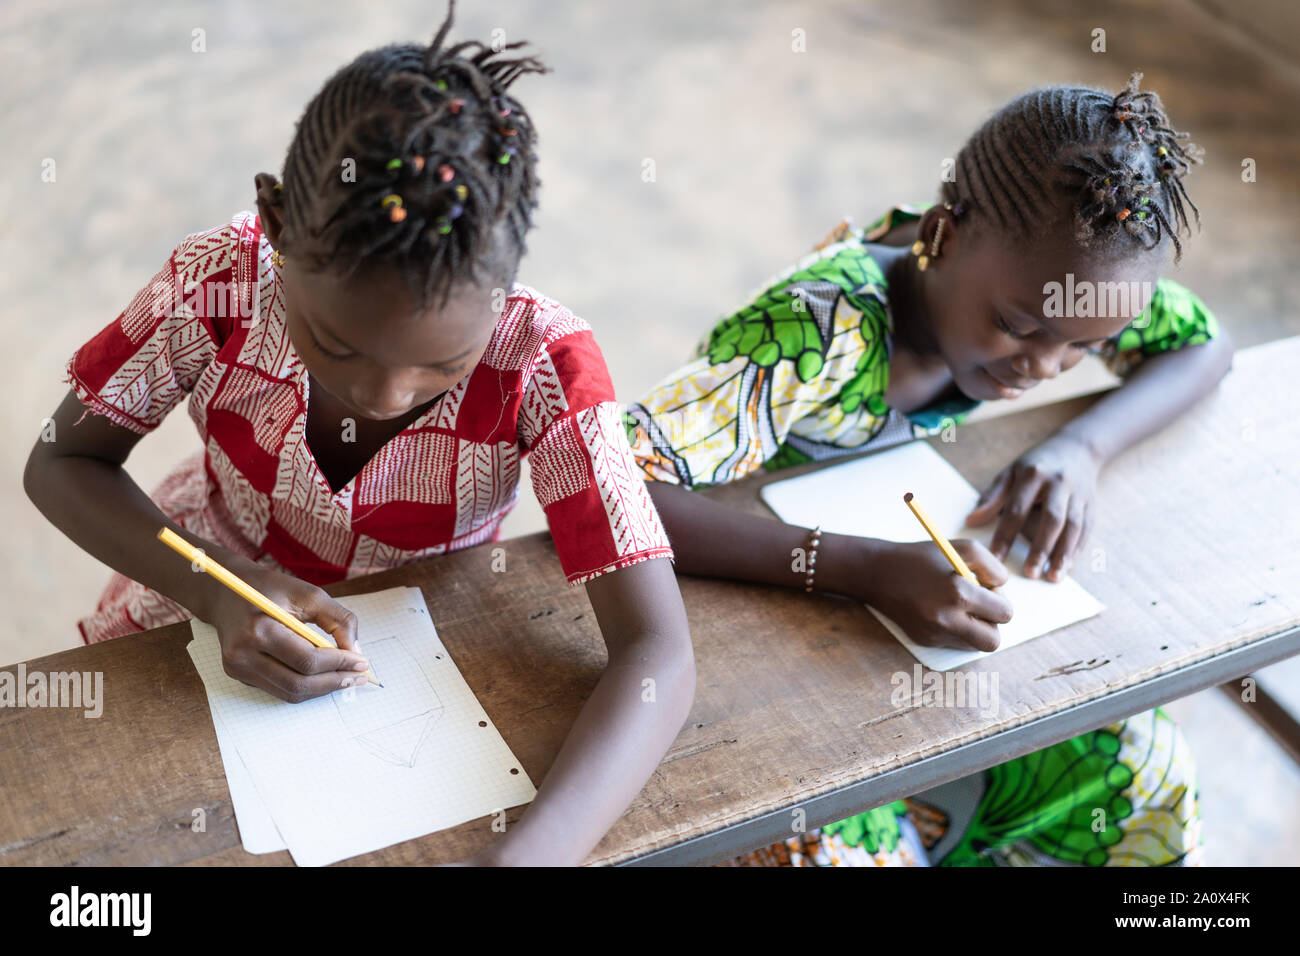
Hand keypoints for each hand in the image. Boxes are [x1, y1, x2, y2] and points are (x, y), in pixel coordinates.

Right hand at [206, 559, 369, 702]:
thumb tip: (356, 652)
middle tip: (358, 676)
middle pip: (298, 682)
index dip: (339, 664)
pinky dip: (305, 686)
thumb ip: (338, 620)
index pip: (307, 659)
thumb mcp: (308, 594)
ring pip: (289, 692)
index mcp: (259, 629)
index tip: (363, 662)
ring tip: (346, 679)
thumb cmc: (270, 589)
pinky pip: (279, 688)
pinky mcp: (238, 675)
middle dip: (334, 682)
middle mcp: (243, 654)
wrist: (226, 592)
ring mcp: (237, 668)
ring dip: (322, 689)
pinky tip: (323, 677)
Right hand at [860, 539, 1013, 651]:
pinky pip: (954, 643)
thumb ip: (992, 567)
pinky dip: (956, 629)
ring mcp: (933, 633)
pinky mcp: (924, 640)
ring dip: (975, 628)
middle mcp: (945, 619)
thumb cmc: (922, 556)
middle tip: (980, 605)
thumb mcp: (963, 548)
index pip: (1004, 613)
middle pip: (993, 640)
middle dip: (993, 623)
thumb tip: (1002, 588)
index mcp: (957, 593)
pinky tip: (943, 610)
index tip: (988, 590)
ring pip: (974, 645)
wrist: (877, 572)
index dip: (1001, 601)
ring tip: (961, 606)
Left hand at [965, 434, 1100, 581]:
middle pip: (1052, 519)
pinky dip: (1077, 550)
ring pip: (1073, 527)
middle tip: (1029, 573)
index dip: (1006, 535)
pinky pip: (1086, 530)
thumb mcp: (1010, 473)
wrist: (1076, 449)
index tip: (995, 558)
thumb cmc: (1035, 466)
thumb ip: (992, 497)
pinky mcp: (1091, 504)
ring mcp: (1078, 494)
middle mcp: (1059, 483)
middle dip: (1041, 548)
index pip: (1017, 509)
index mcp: (1033, 474)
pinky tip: (1067, 567)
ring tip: (1052, 577)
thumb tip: (971, 521)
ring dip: (1064, 554)